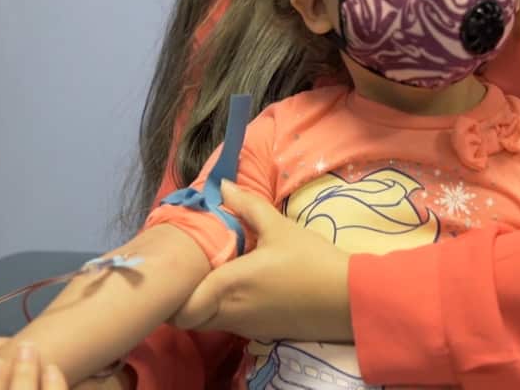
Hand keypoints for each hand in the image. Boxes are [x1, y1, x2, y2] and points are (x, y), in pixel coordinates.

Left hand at [169, 182, 355, 341]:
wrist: (347, 299)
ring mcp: (244, 327)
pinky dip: (224, 310)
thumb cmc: (310, 261)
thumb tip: (223, 186)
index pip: (180, 309)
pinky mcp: (259, 333)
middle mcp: (230, 312)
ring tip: (216, 275)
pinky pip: (229, 324)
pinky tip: (240, 288)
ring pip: (208, 322)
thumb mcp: (279, 228)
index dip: (172, 295)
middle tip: (194, 269)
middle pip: (188, 318)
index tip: (178, 270)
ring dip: (204, 304)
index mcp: (227, 286)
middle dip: (185, 297)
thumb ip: (247, 206)